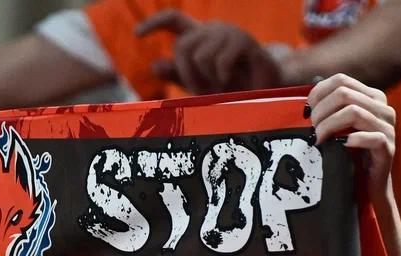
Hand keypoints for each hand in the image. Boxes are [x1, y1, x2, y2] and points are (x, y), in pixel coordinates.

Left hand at [135, 12, 284, 94]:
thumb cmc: (231, 87)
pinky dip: (222, 78)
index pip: (173, 20)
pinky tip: (232, 81)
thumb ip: (177, 74)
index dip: (154, 24)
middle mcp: (212, 30)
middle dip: (187, 74)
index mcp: (200, 37)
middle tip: (203, 90)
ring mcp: (228, 33)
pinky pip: (219, 61)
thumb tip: (154, 65)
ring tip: (222, 85)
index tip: (137, 35)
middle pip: (182, 46)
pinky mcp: (244, 42)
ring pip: (200, 56)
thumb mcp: (198, 83)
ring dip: (207, 79)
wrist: (264, 91)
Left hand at [307, 74, 396, 195]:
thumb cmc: (349, 154)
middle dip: (321, 111)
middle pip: (344, 94)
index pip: (341, 80)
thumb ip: (330, 110)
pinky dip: (350, 141)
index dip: (318, 93)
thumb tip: (306, 104)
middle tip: (311, 130)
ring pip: (354, 112)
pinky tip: (338, 146)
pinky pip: (370, 137)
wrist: (368, 185)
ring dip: (329, 125)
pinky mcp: (387, 148)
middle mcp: (383, 108)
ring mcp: (387, 127)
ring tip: (318, 140)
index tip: (306, 113)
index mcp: (371, 97)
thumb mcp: (340, 128)